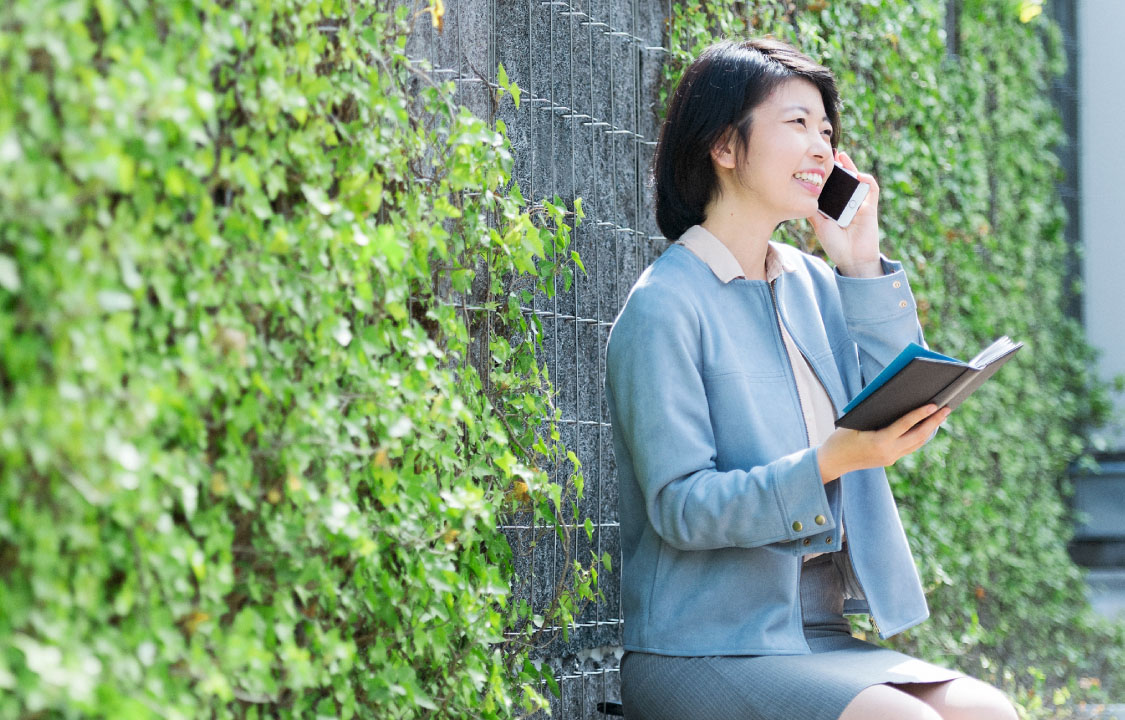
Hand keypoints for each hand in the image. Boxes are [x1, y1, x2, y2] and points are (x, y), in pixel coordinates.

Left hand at [806, 149, 882, 277]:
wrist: (852, 259)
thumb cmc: (836, 245)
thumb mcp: (819, 226)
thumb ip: (812, 212)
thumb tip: (799, 197)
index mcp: (835, 207)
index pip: (830, 187)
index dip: (824, 175)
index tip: (814, 164)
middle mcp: (847, 203)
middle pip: (843, 180)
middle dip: (837, 166)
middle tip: (827, 154)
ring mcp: (860, 203)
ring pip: (857, 180)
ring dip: (850, 167)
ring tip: (840, 157)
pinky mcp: (870, 207)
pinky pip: (872, 189)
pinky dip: (866, 180)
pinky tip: (857, 174)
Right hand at [817, 404, 950, 482]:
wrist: (831, 462)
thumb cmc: (840, 438)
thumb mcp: (855, 422)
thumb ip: (876, 415)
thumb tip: (898, 403)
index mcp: (879, 442)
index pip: (906, 425)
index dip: (921, 414)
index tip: (934, 404)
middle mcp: (889, 452)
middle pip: (918, 436)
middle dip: (933, 422)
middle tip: (946, 409)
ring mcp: (891, 458)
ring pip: (917, 443)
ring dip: (930, 429)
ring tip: (941, 416)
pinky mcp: (890, 459)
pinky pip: (910, 446)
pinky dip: (920, 436)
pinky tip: (926, 427)